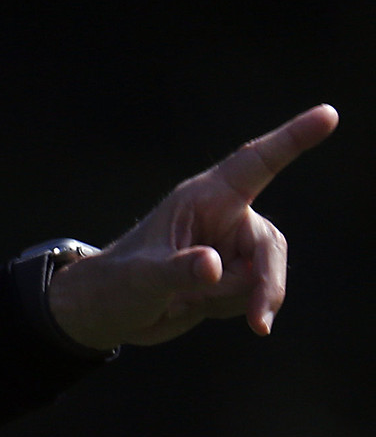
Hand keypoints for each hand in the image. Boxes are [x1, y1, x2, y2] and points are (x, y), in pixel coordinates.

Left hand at [46, 105, 337, 350]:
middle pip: (269, 245)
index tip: (329, 114)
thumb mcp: (142, 279)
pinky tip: (197, 306)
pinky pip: (254, 295)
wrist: (109, 315)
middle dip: (266, 284)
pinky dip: (232, 309)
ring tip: (188, 301)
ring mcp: (231, 247)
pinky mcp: (233, 275)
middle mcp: (224, 217)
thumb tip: (213, 265)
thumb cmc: (116, 285)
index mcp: (202, 198)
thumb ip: (177, 271)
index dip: (293, 139)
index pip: (255, 164)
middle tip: (258, 322)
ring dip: (237, 299)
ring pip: (264, 275)